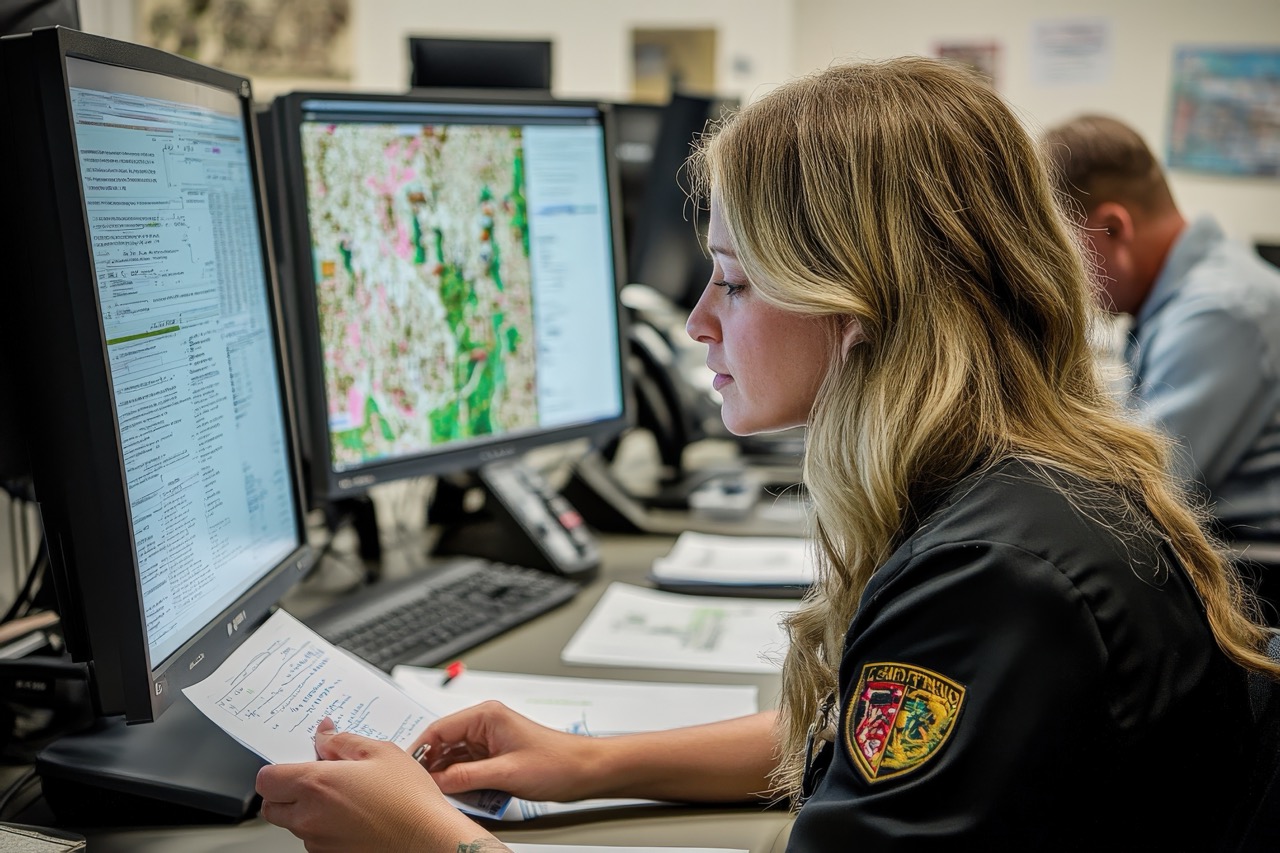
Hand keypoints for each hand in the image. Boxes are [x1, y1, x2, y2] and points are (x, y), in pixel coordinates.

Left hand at [257, 717, 500, 852]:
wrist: (427, 838)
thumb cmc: (409, 798)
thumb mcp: (380, 752)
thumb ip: (342, 742)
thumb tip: (324, 734)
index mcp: (317, 785)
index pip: (266, 779)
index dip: (277, 767)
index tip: (296, 761)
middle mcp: (309, 817)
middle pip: (271, 805)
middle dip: (285, 790)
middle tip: (315, 778)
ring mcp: (318, 842)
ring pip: (292, 824)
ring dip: (305, 809)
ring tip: (342, 795)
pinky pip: (313, 838)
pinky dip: (323, 826)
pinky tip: (352, 814)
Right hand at [414, 701, 602, 802]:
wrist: (585, 770)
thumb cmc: (557, 762)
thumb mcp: (506, 773)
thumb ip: (465, 777)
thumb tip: (435, 782)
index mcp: (486, 715)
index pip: (439, 729)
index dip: (419, 751)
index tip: (407, 771)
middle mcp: (486, 723)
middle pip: (444, 743)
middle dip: (432, 766)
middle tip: (421, 788)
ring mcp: (490, 739)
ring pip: (454, 757)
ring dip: (447, 775)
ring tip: (440, 794)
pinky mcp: (496, 755)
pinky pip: (468, 766)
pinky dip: (461, 780)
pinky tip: (459, 794)